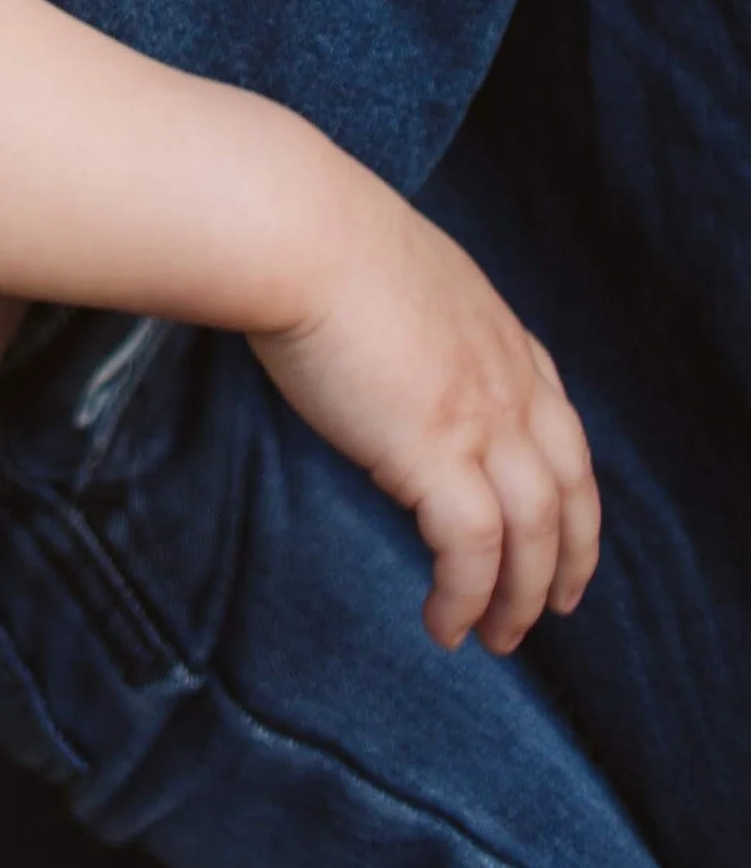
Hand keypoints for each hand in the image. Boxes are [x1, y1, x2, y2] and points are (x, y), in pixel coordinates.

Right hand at [249, 169, 600, 654]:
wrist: (297, 230)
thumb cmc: (314, 235)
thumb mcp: (396, 271)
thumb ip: (412, 319)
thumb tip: (380, 349)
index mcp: (499, 334)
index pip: (561, 424)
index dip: (570, 485)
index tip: (564, 524)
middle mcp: (507, 380)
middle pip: (570, 489)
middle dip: (568, 557)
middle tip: (552, 606)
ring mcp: (480, 418)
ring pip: (535, 533)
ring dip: (520, 597)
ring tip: (497, 637)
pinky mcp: (436, 453)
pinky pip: (473, 551)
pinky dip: (466, 596)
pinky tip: (443, 621)